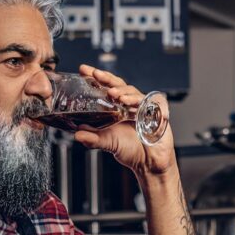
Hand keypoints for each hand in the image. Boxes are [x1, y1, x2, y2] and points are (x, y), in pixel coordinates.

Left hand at [73, 64, 176, 179]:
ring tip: (111, 92)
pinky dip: (136, 100)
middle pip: (118, 85)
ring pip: (132, 91)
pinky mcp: (156, 111)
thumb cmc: (131, 150)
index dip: (96, 79)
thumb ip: (94, 139)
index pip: (106, 88)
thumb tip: (77, 134)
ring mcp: (143, 106)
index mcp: (117, 108)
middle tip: (96, 73)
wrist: (150, 163)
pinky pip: (147, 101)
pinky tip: (127, 101)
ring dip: (121, 90)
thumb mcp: (109, 143)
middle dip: (107, 78)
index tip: (83, 70)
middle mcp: (129, 104)